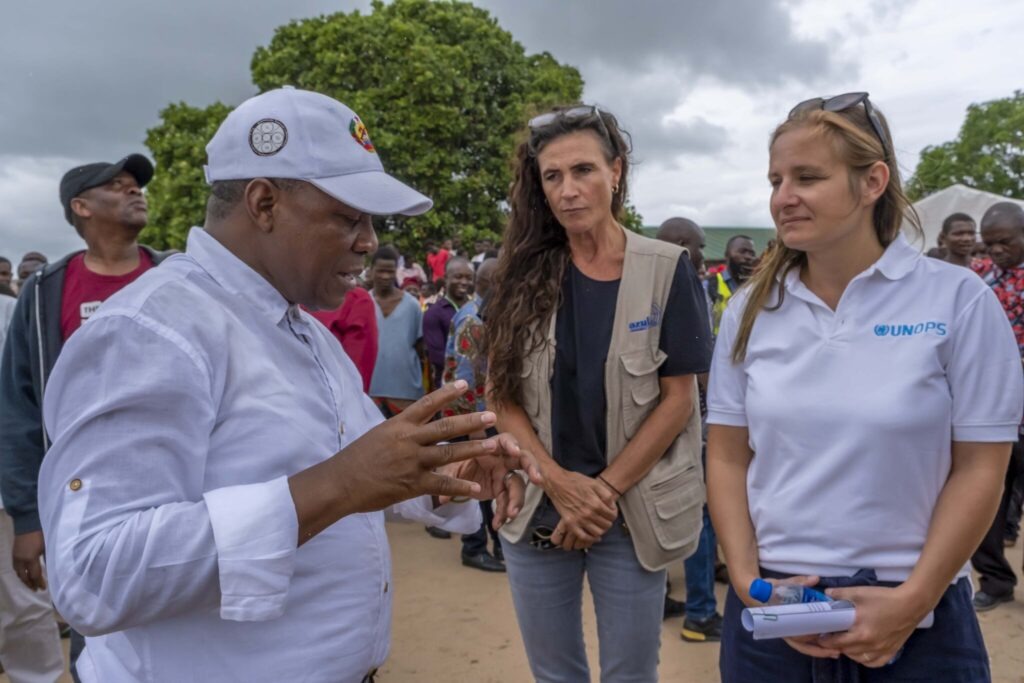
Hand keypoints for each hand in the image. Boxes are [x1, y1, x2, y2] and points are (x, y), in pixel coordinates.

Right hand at [12, 530, 45, 590]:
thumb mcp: (47, 547)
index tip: (43, 588)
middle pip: (24, 577)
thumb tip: (51, 570)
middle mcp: (21, 560)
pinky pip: (16, 568)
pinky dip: (20, 573)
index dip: (39, 583)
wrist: (28, 524)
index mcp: (31, 559)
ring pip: (18, 573)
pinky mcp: (14, 554)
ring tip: (30, 583)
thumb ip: (48, 560)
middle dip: (30, 584)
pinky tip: (24, 574)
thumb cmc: (41, 535)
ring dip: (24, 579)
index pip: (35, 575)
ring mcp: (16, 557)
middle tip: (36, 589)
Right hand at [333, 381, 506, 511]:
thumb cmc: (355, 459)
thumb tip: (413, 425)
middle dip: (471, 421)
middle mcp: (408, 440)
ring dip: (473, 449)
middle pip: (445, 428)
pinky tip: (477, 487)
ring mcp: (412, 462)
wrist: (340, 482)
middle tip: (491, 416)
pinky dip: (460, 486)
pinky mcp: (412, 484)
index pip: (427, 404)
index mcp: (399, 426)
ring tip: (494, 445)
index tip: (465, 384)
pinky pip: (442, 484)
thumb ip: (399, 431)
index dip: (447, 393)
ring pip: (449, 453)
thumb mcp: (377, 435)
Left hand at [439, 434, 541, 529]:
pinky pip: (507, 502)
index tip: (516, 451)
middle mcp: (502, 459)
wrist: (457, 474)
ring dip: (517, 500)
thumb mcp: (451, 467)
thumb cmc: (457, 462)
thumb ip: (449, 478)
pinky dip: (503, 514)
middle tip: (537, 480)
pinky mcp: (502, 490)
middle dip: (532, 468)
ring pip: (518, 486)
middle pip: (524, 460)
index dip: (512, 444)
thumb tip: (443, 498)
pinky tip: (497, 524)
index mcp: (491, 446)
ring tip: (511, 515)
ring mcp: (505, 475)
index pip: (506, 440)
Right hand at [544, 470, 617, 548]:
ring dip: (601, 530)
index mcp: (596, 503)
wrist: (557, 483)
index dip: (613, 514)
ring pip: (597, 533)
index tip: (610, 512)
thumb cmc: (576, 482)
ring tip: (599, 525)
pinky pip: (583, 536)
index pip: (612, 516)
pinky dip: (590, 538)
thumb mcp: (595, 483)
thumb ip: (606, 494)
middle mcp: (588, 513)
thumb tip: (612, 506)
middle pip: (606, 525)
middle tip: (605, 518)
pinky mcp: (570, 523)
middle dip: (608, 522)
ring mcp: (579, 520)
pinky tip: (592, 535)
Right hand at [743, 575, 839, 659]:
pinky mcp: (789, 630)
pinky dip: (814, 645)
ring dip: (818, 650)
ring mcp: (786, 631)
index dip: (809, 637)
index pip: (795, 634)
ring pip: (803, 646)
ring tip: (835, 653)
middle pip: (801, 645)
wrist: (752, 592)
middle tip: (836, 652)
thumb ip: (798, 582)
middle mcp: (782, 629)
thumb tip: (816, 578)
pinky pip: (802, 642)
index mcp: (779, 620)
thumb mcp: (780, 584)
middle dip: (819, 650)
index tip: (823, 638)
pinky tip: (827, 646)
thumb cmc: (766, 590)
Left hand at [818, 586, 927, 667]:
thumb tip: (827, 593)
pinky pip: (874, 663)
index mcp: (861, 632)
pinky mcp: (891, 652)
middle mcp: (870, 645)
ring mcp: (881, 650)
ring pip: (859, 659)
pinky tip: (862, 652)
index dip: (825, 640)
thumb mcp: (859, 593)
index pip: (836, 642)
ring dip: (849, 652)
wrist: (911, 604)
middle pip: (846, 651)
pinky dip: (865, 660)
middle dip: (836, 645)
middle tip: (831, 636)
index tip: (820, 635)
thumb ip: (840, 594)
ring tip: (845, 642)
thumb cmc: (884, 598)